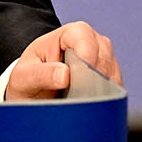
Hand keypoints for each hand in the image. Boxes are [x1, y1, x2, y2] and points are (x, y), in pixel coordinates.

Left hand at [3, 20, 120, 99]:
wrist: (34, 94)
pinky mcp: (109, 80)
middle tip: (79, 97)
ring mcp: (102, 61)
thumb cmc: (28, 79)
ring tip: (81, 103)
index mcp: (68, 34)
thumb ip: (41, 74)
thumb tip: (64, 75)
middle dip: (92, 78)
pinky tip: (92, 107)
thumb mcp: (25, 77)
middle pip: (103, 56)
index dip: (85, 57)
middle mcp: (90, 43)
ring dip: (100, 91)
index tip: (81, 78)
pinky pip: (116, 89)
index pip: (84, 37)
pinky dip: (107, 99)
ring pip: (112, 74)